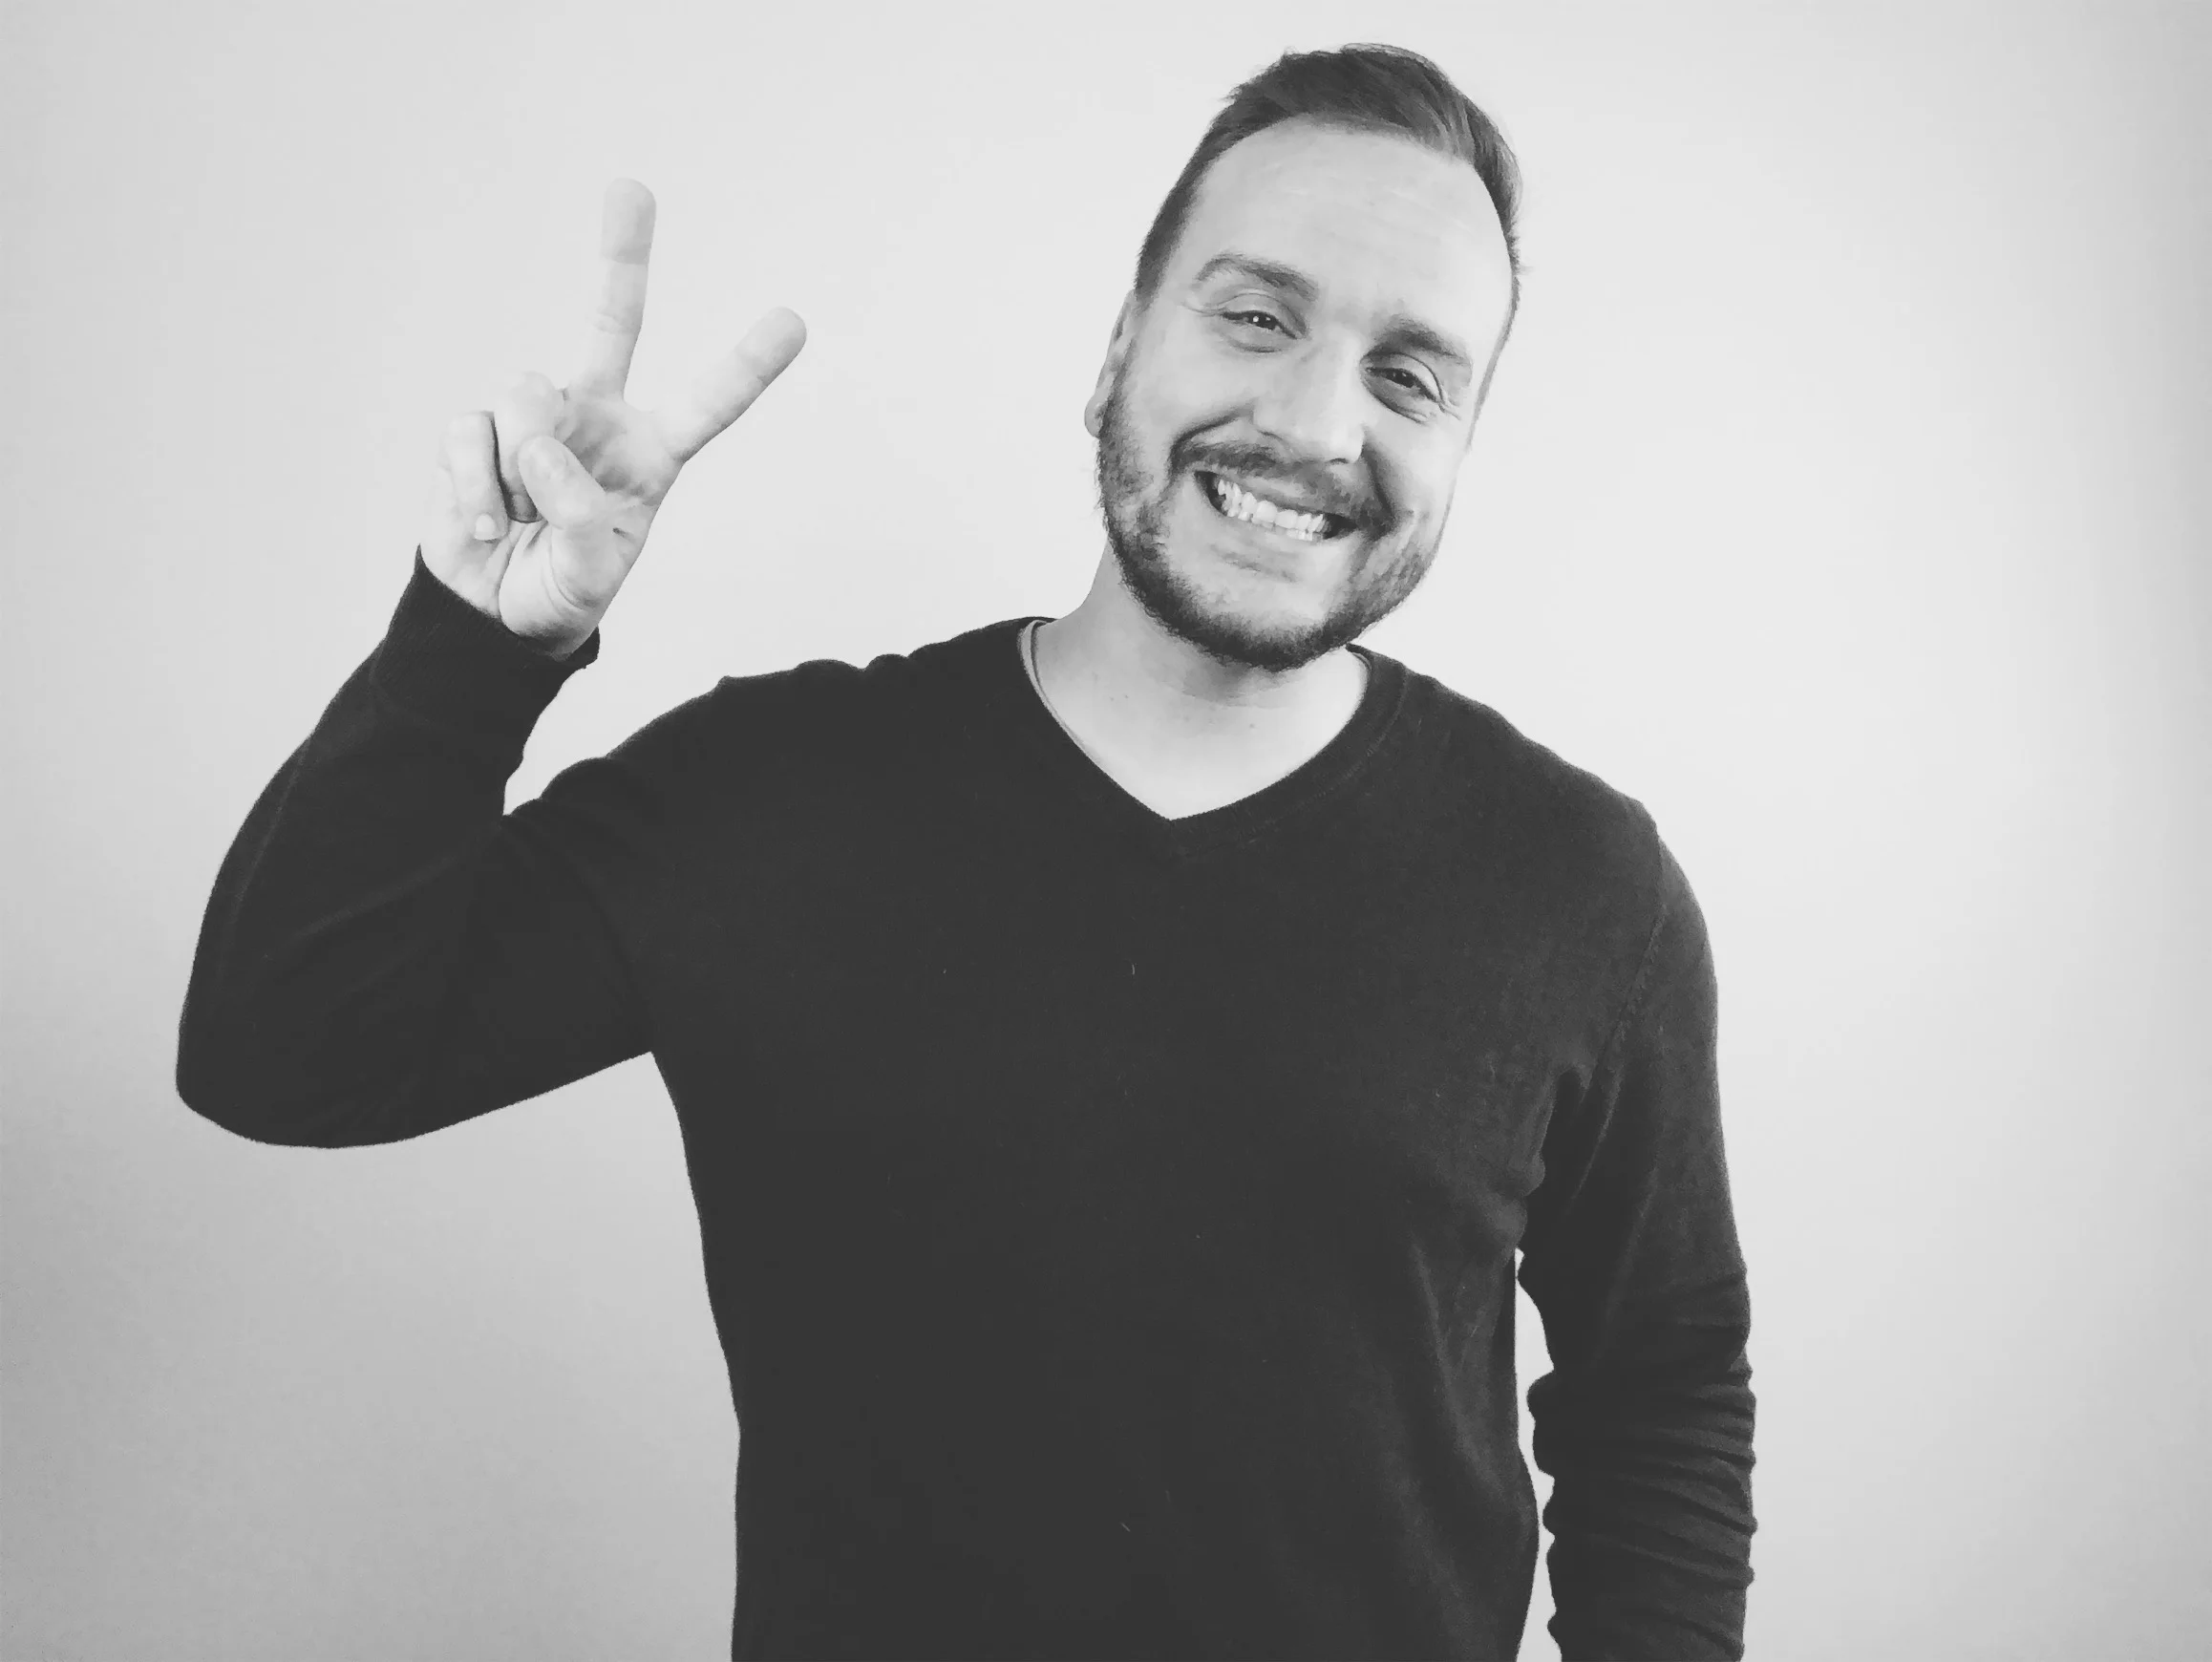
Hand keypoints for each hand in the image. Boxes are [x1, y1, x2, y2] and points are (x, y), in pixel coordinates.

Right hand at [420, 178, 806, 657]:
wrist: (494, 619)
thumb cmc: (562, 592)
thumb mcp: (592, 572)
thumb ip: (578, 512)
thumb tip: (535, 443)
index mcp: (651, 455)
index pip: (707, 406)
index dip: (747, 365)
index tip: (793, 320)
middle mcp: (597, 419)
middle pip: (613, 322)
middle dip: (622, 255)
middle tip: (631, 187)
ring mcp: (535, 419)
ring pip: (526, 396)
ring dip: (520, 468)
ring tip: (520, 521)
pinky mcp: (476, 430)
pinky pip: (471, 435)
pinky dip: (475, 489)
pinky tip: (486, 523)